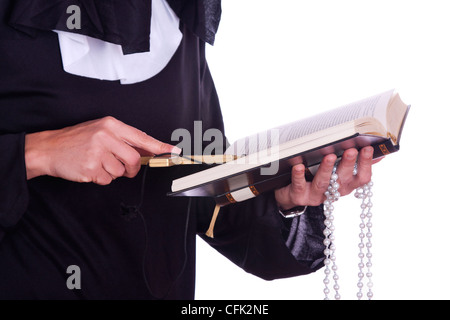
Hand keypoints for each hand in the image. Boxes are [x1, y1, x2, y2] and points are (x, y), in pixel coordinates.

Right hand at [25, 116, 179, 184]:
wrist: (49, 148)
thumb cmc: (77, 139)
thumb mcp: (100, 131)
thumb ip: (123, 139)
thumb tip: (147, 150)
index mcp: (111, 125)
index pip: (141, 137)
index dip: (159, 147)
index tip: (174, 152)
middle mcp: (105, 136)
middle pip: (134, 159)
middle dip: (132, 168)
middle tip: (124, 167)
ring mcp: (97, 152)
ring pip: (121, 172)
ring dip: (113, 172)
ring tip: (97, 162)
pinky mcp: (90, 168)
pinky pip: (107, 179)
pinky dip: (102, 178)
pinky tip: (90, 168)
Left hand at [274, 147, 379, 209]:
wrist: (294, 195)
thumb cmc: (318, 179)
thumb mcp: (338, 174)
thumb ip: (356, 164)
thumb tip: (379, 154)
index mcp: (345, 185)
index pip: (361, 178)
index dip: (366, 165)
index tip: (368, 149)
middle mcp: (333, 192)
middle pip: (343, 179)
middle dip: (348, 164)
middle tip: (351, 151)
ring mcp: (316, 195)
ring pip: (322, 182)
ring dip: (327, 169)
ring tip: (330, 156)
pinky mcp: (299, 196)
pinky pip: (299, 185)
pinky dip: (299, 175)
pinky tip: (299, 166)